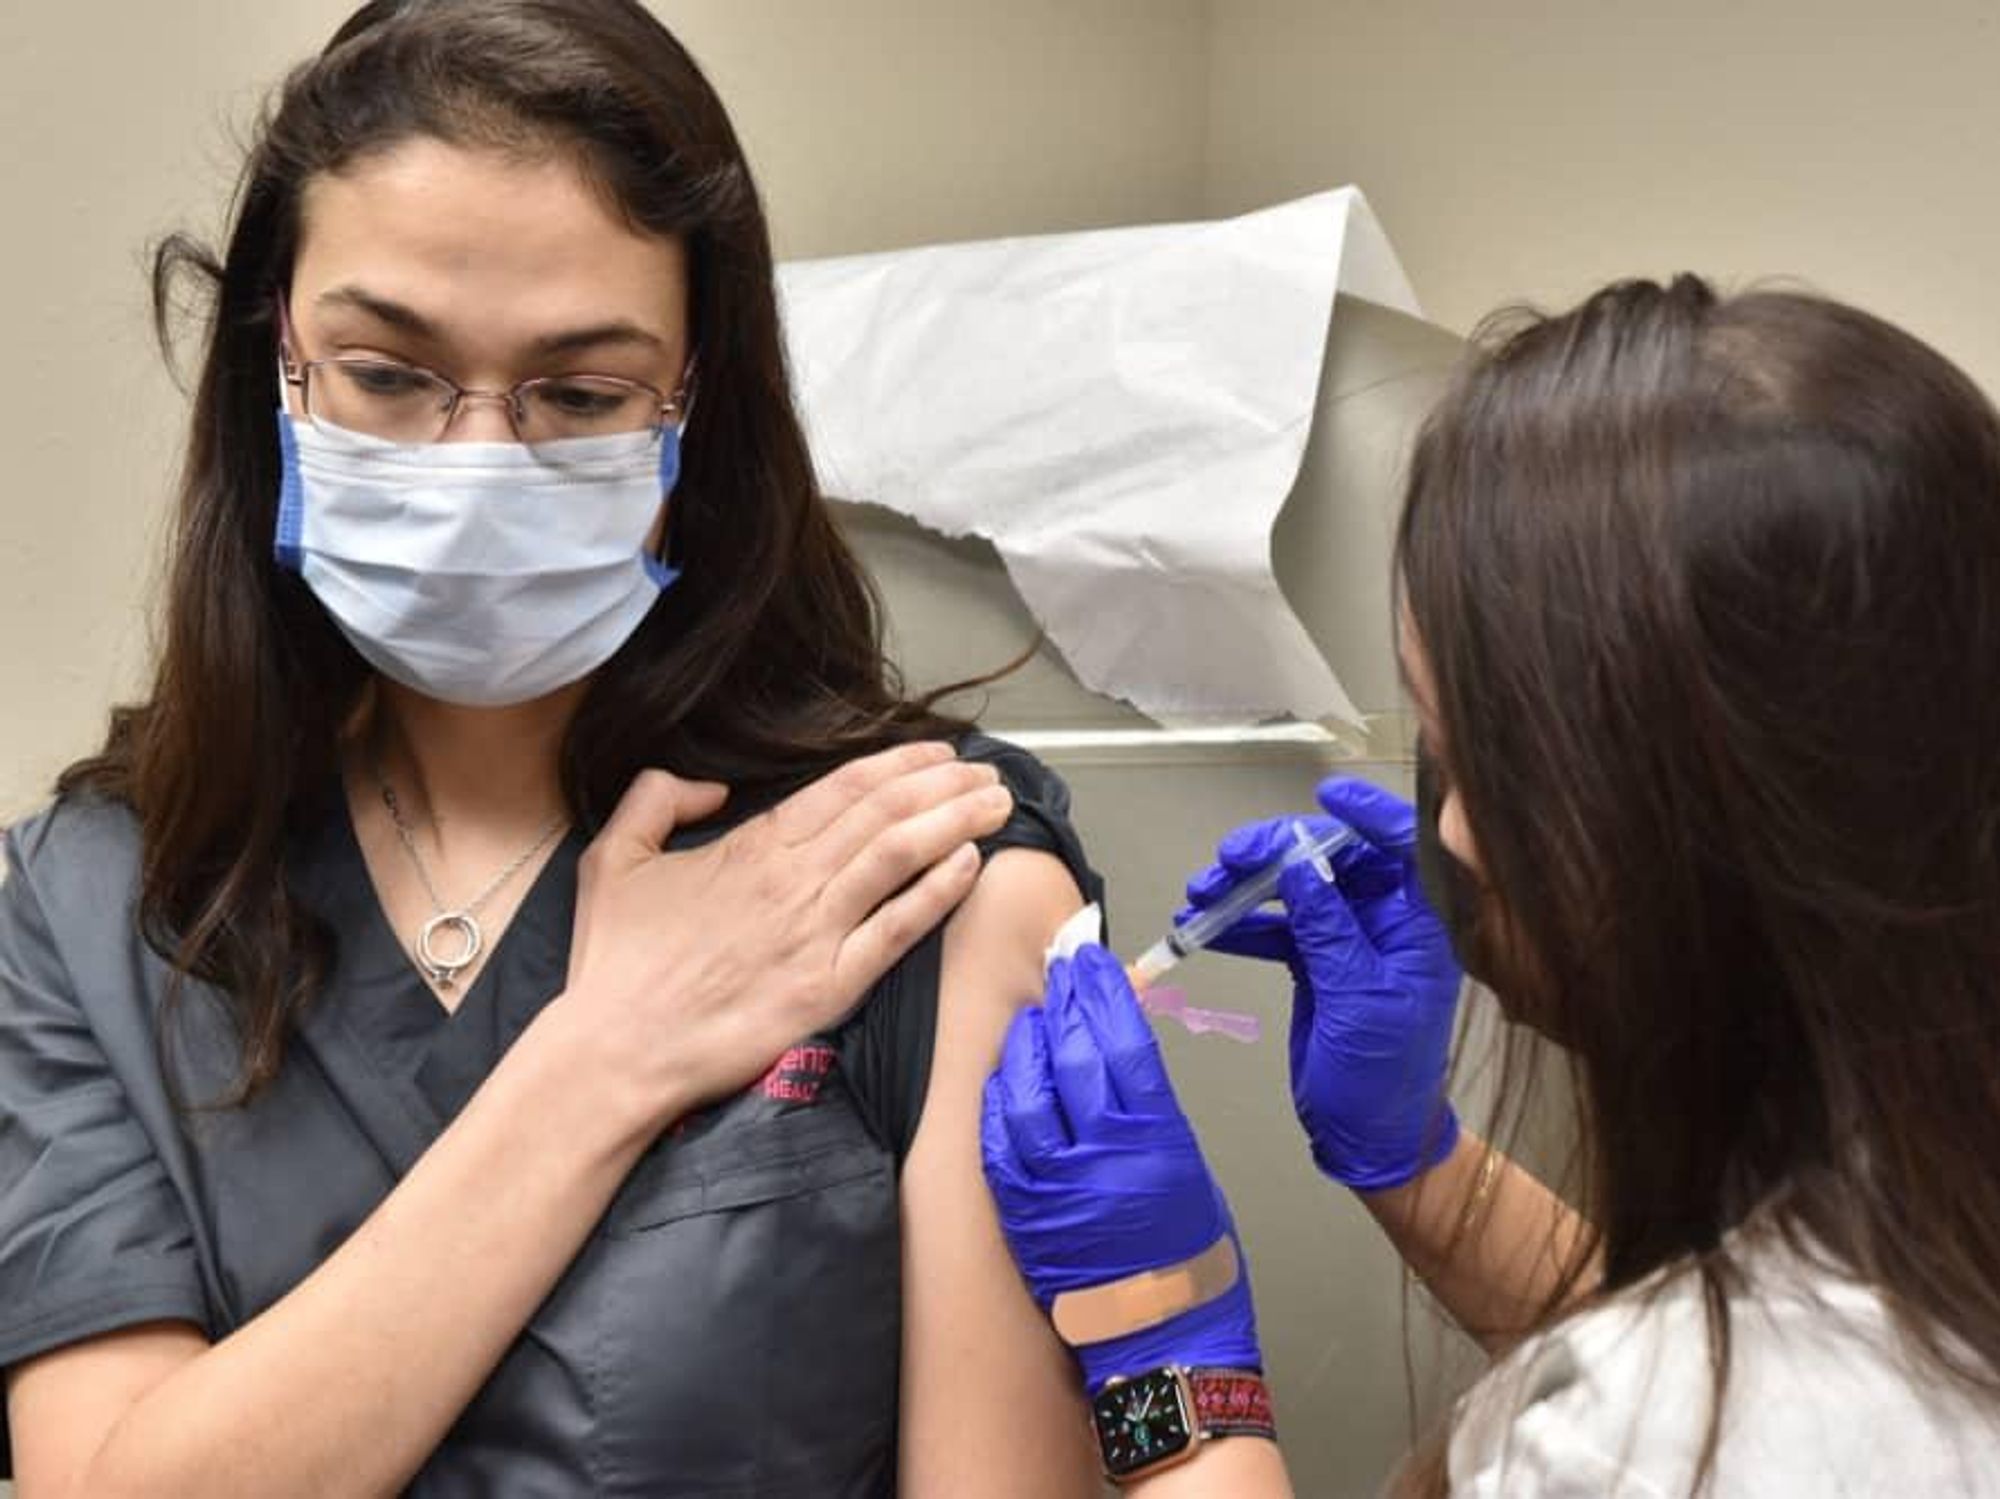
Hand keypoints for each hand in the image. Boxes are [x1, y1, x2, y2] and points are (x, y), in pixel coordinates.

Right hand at [565, 741, 1012, 1126]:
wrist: (615, 1052)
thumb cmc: (613, 963)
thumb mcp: (614, 857)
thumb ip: (657, 799)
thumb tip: (711, 786)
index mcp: (751, 846)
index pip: (844, 789)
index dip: (900, 764)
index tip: (939, 752)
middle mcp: (793, 879)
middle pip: (886, 812)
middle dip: (945, 783)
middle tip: (989, 771)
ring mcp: (816, 932)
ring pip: (901, 855)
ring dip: (957, 821)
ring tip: (998, 803)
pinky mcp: (829, 987)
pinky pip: (897, 929)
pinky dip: (938, 891)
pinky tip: (971, 864)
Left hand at [981, 945, 1261, 1392]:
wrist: (1168, 1342)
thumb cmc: (1192, 1259)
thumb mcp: (1190, 1164)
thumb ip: (1151, 1105)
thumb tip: (1120, 1044)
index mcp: (1157, 1138)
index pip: (1122, 1039)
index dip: (1101, 992)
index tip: (1089, 961)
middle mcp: (1104, 1156)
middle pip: (1073, 1055)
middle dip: (1064, 1004)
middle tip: (1059, 973)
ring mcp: (1057, 1186)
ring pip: (1026, 1093)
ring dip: (1027, 1049)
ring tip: (1033, 1025)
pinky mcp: (1025, 1214)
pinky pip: (1001, 1144)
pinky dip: (1000, 1104)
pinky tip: (1005, 1082)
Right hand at [1185, 777, 1462, 1190]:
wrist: (1370, 1137)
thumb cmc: (1386, 1079)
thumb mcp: (1359, 1000)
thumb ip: (1329, 931)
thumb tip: (1302, 868)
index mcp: (1420, 926)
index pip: (1403, 848)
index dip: (1369, 814)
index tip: (1329, 794)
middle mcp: (1388, 924)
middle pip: (1334, 861)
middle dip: (1278, 852)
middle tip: (1231, 858)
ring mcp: (1351, 940)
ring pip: (1298, 889)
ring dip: (1247, 887)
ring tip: (1202, 892)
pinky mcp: (1318, 962)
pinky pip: (1278, 927)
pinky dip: (1241, 924)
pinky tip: (1205, 925)